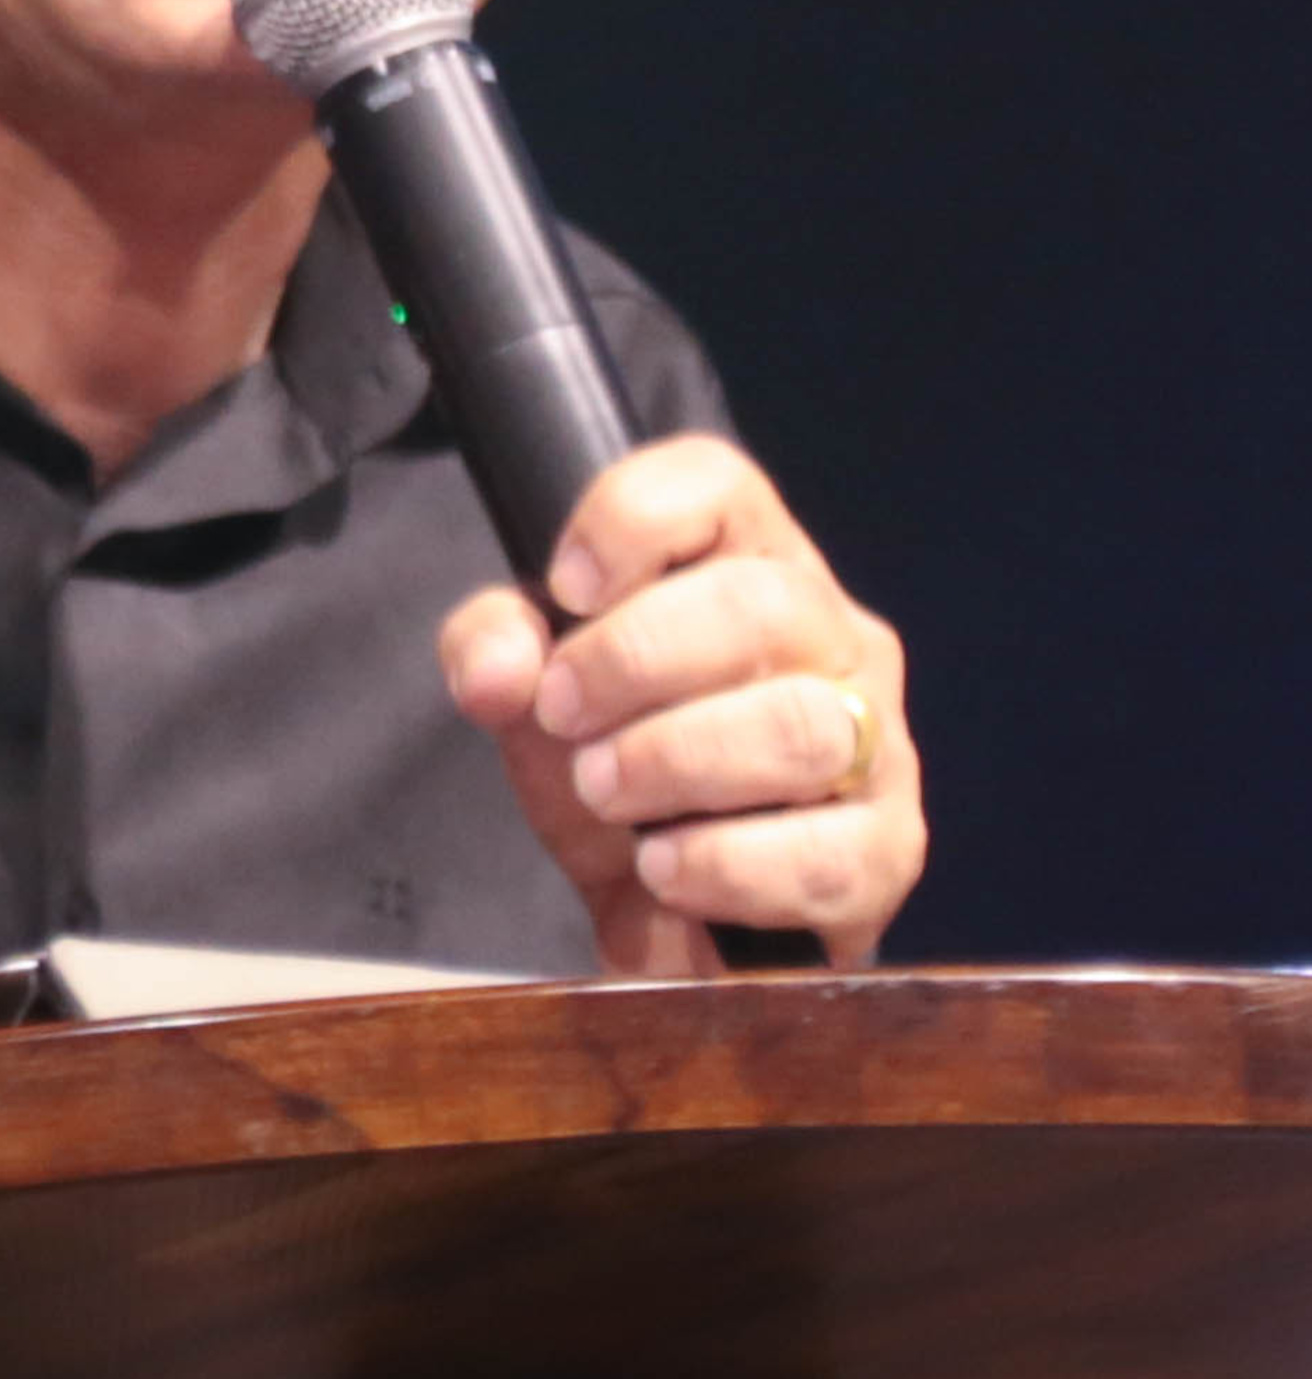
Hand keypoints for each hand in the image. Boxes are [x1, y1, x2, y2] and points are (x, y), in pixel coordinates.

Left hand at [437, 436, 923, 972]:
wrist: (659, 894)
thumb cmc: (613, 748)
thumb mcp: (531, 687)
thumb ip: (493, 648)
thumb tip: (494, 673)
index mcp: (748, 559)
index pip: (718, 485)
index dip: (631, 521)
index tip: (564, 589)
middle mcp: (832, 634)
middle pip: (761, 605)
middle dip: (635, 661)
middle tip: (562, 714)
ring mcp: (875, 739)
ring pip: (800, 725)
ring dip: (675, 761)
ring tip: (604, 790)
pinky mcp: (886, 848)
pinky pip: (825, 853)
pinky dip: (726, 864)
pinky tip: (665, 868)